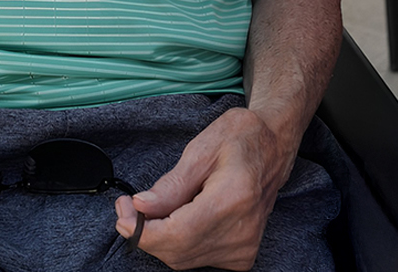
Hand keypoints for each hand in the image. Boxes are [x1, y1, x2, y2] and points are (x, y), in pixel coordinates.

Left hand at [114, 107, 292, 269]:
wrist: (273, 146)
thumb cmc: (241, 138)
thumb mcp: (201, 148)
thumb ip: (171, 184)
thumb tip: (141, 207)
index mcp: (233, 198)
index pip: (177, 234)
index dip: (142, 230)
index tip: (123, 212)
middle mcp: (242, 230)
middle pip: (177, 251)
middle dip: (144, 233)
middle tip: (128, 208)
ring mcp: (244, 246)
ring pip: (183, 259)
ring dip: (159, 239)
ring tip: (149, 210)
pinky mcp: (243, 254)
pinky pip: (196, 258)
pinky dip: (178, 243)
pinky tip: (176, 219)